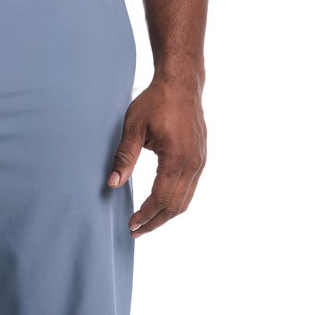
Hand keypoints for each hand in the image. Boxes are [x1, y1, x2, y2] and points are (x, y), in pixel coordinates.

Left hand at [106, 76, 206, 237]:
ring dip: (166, 214)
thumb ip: (124, 157)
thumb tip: (112, 184)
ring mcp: (200, 161)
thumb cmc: (156, 102)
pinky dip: (176, 201)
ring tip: (147, 222)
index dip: (145, 215)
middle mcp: (193, 163)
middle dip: (155, 221)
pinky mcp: (201, 158)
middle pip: (176, 205)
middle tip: (136, 230)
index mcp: (177, 158)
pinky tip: (161, 204)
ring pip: (186, 200)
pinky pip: (191, 188)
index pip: (161, 198)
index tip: (131, 225)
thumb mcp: (133, 127)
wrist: (182, 83)